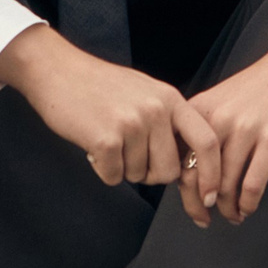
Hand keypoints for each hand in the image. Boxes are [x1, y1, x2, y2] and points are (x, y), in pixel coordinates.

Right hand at [0, 26, 221, 228]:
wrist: (54, 69)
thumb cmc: (97, 85)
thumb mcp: (144, 92)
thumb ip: (168, 122)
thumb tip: (188, 165)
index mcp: (170, 98)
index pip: (207, 142)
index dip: (212, 175)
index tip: (208, 197)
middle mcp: (155, 109)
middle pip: (169, 171)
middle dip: (149, 173)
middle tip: (128, 153)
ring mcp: (131, 123)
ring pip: (140, 176)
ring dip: (122, 167)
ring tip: (107, 139)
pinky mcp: (106, 138)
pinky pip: (114, 176)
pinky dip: (102, 169)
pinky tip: (92, 145)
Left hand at [186, 16, 267, 223]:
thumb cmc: (264, 84)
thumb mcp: (223, 99)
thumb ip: (207, 127)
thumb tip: (193, 166)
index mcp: (199, 109)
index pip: (177, 157)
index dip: (182, 188)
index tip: (190, 204)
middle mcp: (216, 118)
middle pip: (196, 174)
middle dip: (199, 204)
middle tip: (205, 220)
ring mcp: (245, 128)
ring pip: (226, 183)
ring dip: (228, 207)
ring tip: (234, 216)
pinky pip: (254, 181)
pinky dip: (249, 201)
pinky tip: (250, 208)